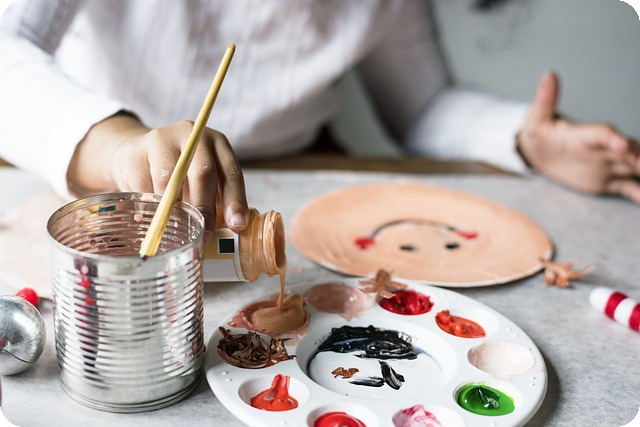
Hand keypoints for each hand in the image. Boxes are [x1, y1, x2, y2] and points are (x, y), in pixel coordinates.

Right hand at [67, 113, 248, 232]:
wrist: (136, 153)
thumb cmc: (179, 174)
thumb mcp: (203, 181)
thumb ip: (216, 200)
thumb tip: (228, 231)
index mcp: (216, 143)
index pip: (231, 173)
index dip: (235, 201)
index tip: (236, 225)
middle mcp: (191, 135)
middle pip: (203, 172)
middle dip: (205, 208)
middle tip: (204, 234)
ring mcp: (161, 140)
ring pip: (169, 179)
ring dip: (173, 210)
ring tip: (175, 230)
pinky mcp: (135, 152)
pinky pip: (143, 186)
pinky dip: (149, 207)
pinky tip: (150, 220)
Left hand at [517, 71, 639, 202]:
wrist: (539, 151)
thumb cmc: (538, 133)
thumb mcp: (536, 119)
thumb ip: (544, 100)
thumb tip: (548, 74)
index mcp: (585, 134)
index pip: (603, 134)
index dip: (613, 138)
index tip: (621, 144)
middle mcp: (603, 148)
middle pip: (629, 151)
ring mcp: (608, 164)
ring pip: (634, 168)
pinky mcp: (607, 180)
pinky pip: (628, 187)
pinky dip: (639, 193)